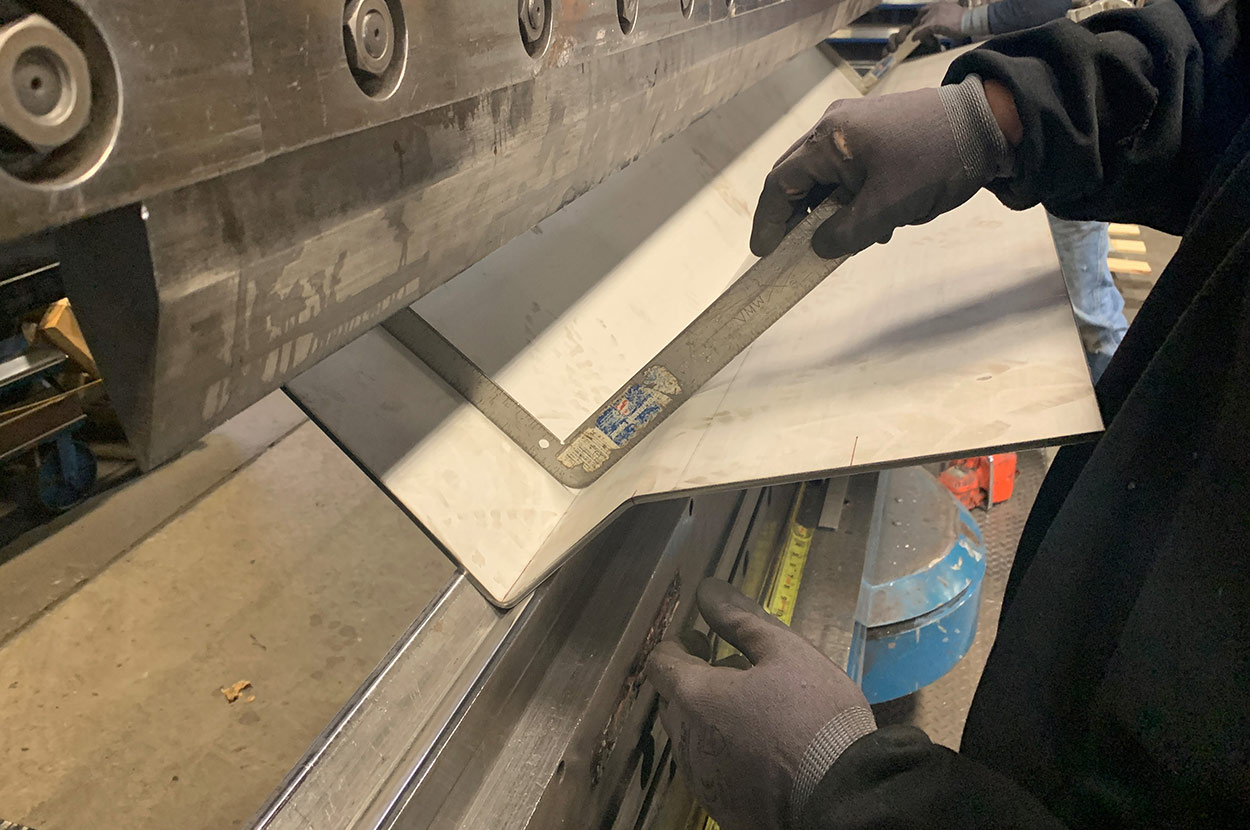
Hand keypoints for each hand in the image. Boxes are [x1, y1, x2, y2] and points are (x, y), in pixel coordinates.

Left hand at [646, 579, 874, 829]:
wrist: (842, 801)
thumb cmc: (815, 717)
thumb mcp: (786, 654)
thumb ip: (741, 620)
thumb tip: (707, 589)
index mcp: (694, 697)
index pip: (660, 663)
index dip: (677, 646)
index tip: (702, 641)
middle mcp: (686, 741)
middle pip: (672, 702)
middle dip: (693, 682)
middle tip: (731, 671)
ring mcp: (702, 781)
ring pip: (690, 739)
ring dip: (708, 719)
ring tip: (751, 711)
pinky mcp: (722, 810)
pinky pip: (710, 771)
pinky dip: (724, 753)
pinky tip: (760, 750)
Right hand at [749, 78, 1009, 259]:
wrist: (990, 124)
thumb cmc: (935, 161)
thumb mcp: (887, 208)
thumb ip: (846, 233)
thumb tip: (819, 247)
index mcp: (829, 139)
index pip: (780, 183)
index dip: (769, 220)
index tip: (764, 251)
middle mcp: (834, 126)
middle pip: (797, 176)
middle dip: (794, 216)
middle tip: (791, 249)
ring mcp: (857, 126)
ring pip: (825, 175)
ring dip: (827, 209)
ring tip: (841, 240)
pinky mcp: (878, 132)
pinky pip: (849, 169)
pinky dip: (850, 197)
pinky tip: (872, 220)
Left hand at [887, 2, 968, 51]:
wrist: (970, 20)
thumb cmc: (966, 19)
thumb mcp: (954, 13)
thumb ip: (946, 16)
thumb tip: (944, 24)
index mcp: (941, 4)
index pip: (926, 9)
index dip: (922, 16)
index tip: (920, 22)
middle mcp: (935, 7)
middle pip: (921, 16)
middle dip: (918, 24)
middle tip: (916, 31)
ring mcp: (933, 15)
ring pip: (921, 24)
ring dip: (920, 32)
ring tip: (919, 38)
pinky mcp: (933, 24)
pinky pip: (921, 31)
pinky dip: (918, 35)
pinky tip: (914, 39)